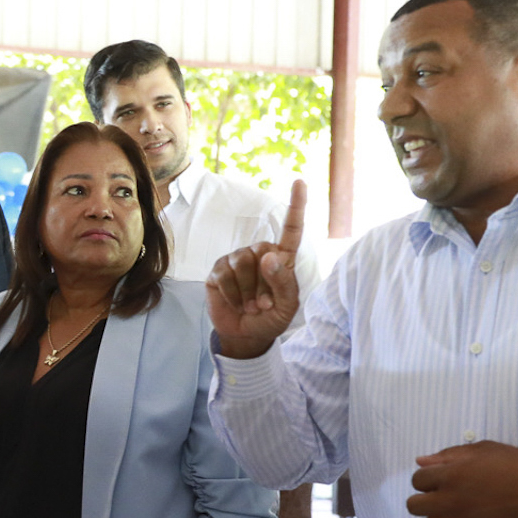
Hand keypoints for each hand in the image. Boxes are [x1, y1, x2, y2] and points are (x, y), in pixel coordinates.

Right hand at [205, 181, 306, 359]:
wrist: (245, 335)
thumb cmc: (272, 318)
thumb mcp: (287, 306)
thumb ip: (283, 282)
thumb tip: (269, 255)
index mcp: (282, 258)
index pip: (291, 229)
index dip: (296, 205)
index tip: (299, 182)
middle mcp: (259, 253)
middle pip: (260, 254)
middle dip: (262, 285)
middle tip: (264, 304)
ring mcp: (236, 260)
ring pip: (241, 264)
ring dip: (247, 292)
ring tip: (251, 306)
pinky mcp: (217, 270)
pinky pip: (224, 276)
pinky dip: (232, 295)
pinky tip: (236, 304)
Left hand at [407, 441, 517, 517]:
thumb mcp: (486, 450)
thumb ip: (450, 454)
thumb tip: (420, 461)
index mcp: (451, 474)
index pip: (417, 479)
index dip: (429, 479)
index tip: (444, 482)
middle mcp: (448, 500)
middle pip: (413, 506)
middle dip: (426, 501)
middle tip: (445, 500)